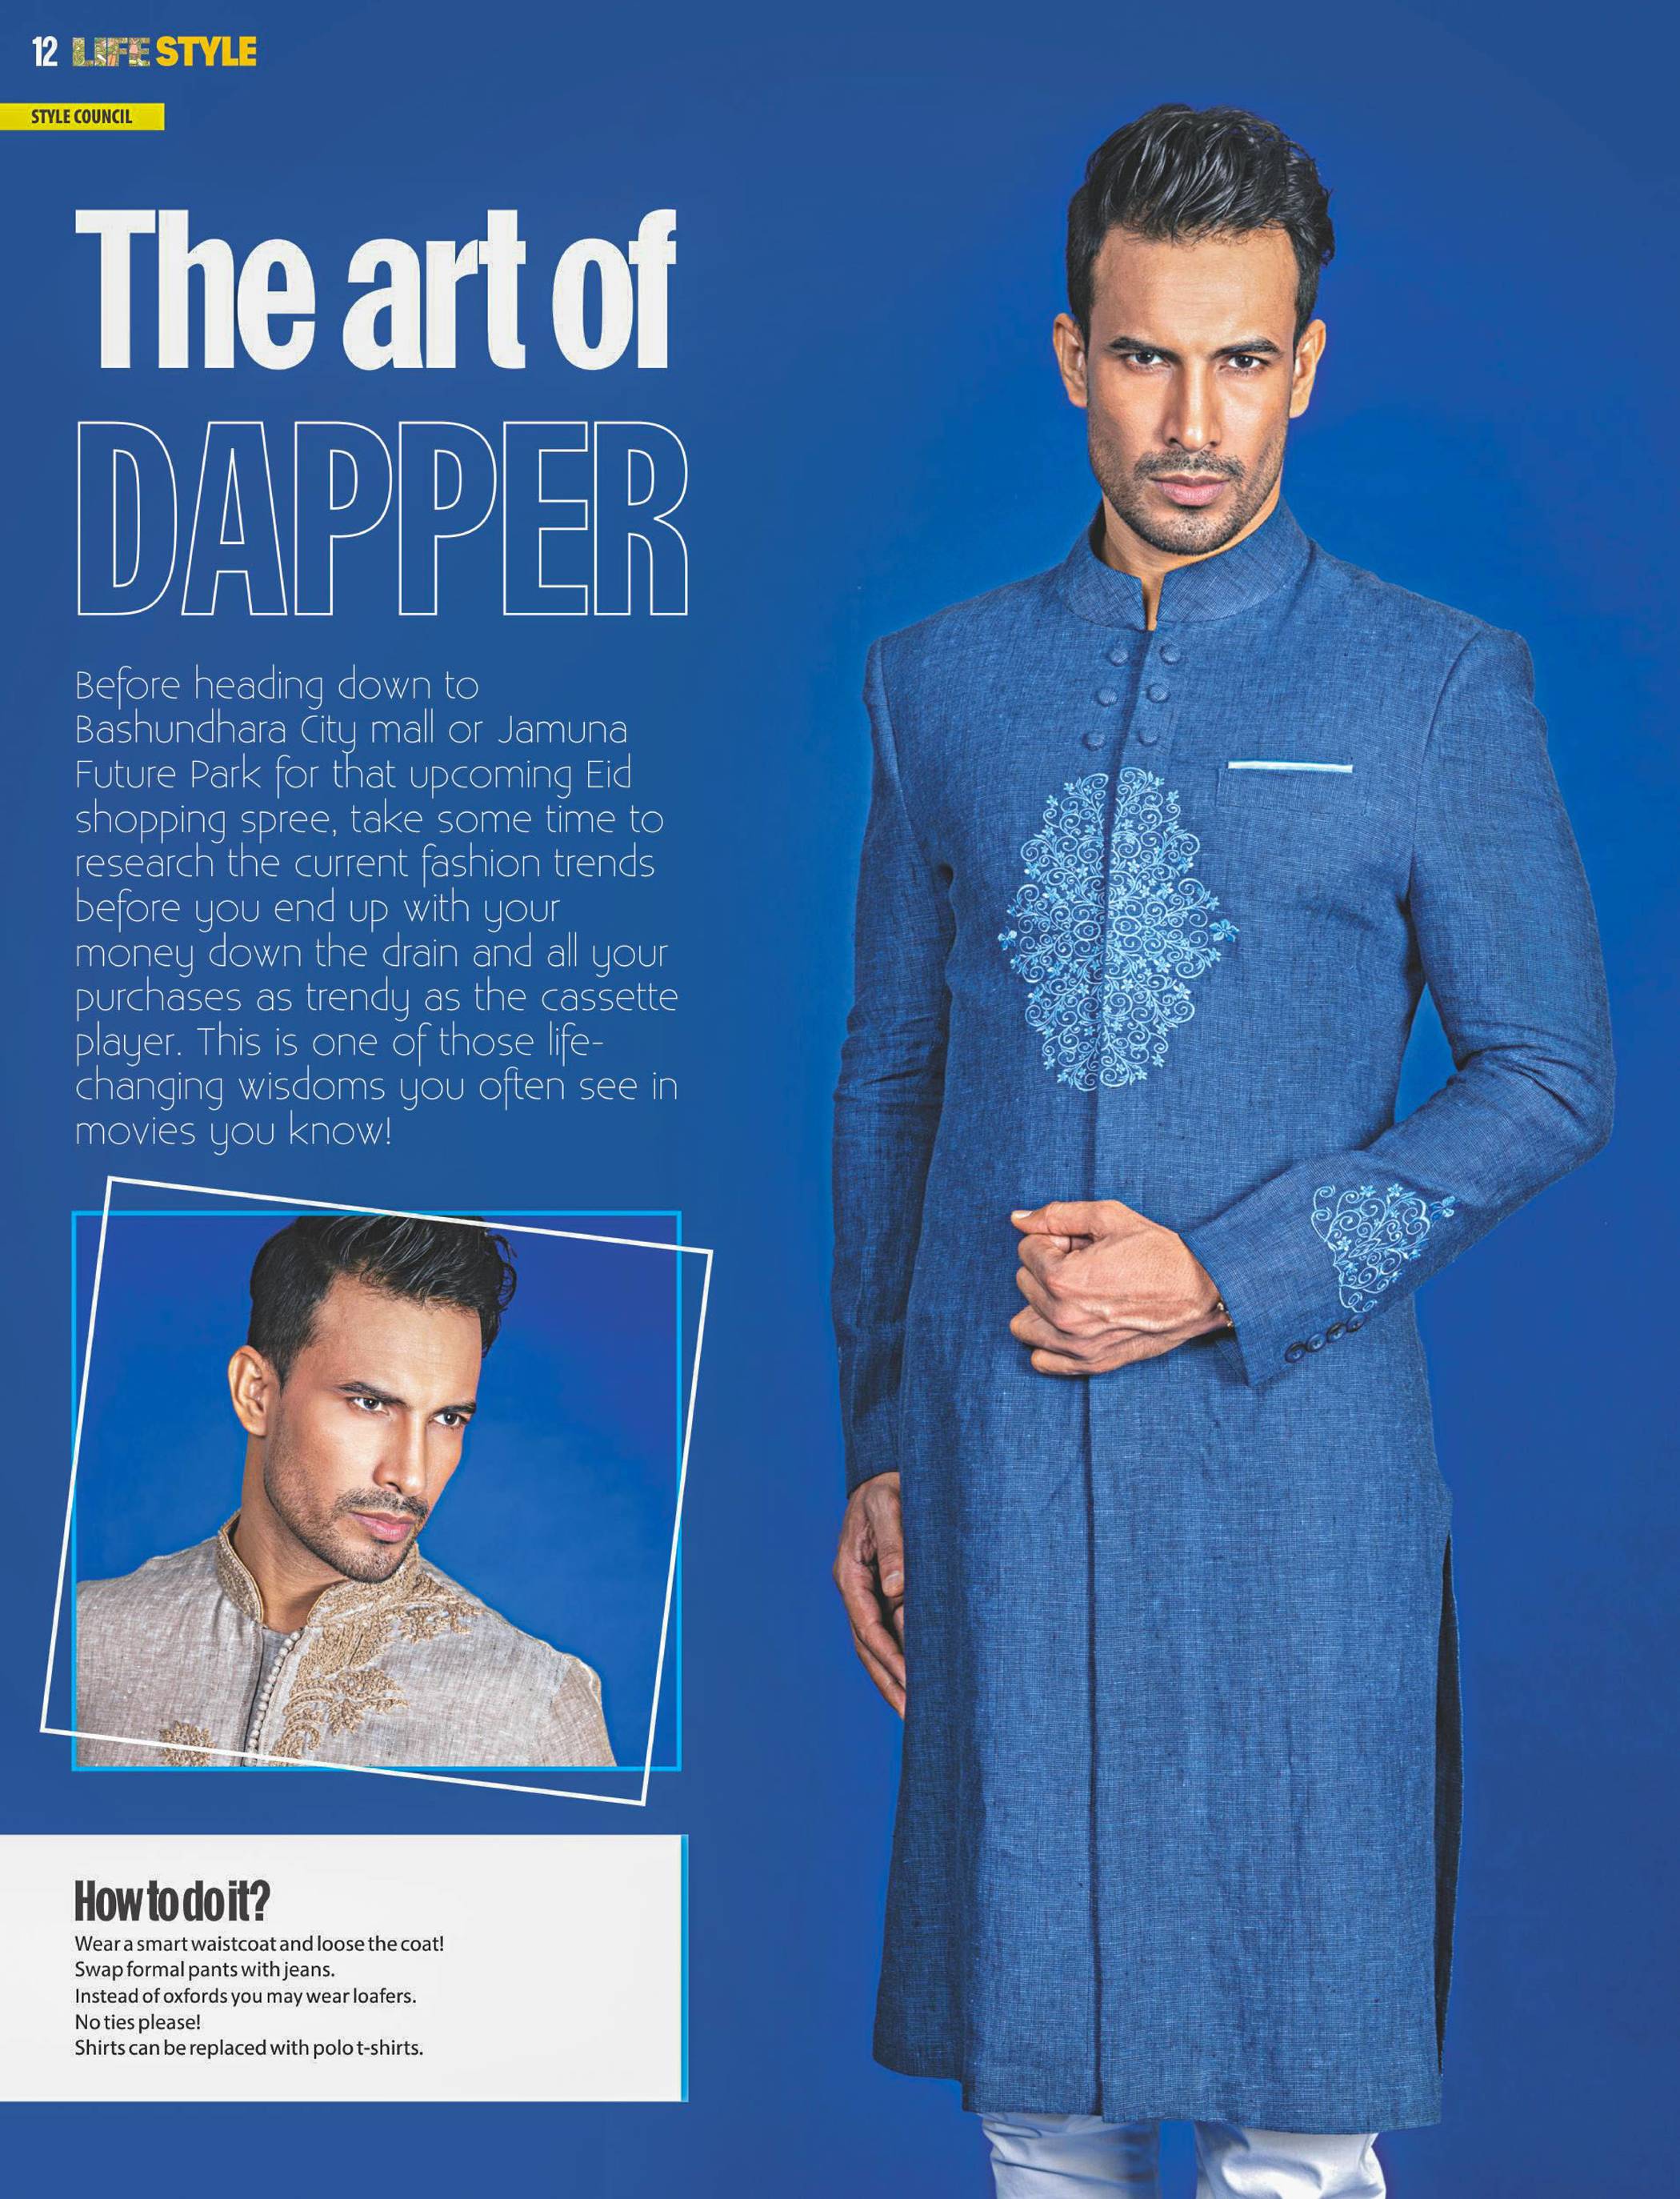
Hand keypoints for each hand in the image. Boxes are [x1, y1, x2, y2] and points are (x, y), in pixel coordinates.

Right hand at [833, 1471, 905, 1715]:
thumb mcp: (889, 1507)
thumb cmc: (889, 1487)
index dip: (887, 1656)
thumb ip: (894, 1544)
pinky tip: (918, 1678)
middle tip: (911, 1716)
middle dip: (888, 1682)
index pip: (867, 1625)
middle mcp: (857, 1590)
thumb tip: (895, 1587)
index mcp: (851, 1573)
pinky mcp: (885, 1593)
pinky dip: (902, 1657)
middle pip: (867, 1647)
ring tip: (914, 1713)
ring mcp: (870, 1594)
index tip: (908, 1681)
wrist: (889, 1476)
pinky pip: (891, 1632)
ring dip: (893, 1678)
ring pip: (877, 1646)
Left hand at [1009, 1198, 1228, 1375]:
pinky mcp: (1090, 1364)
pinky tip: (1071, 1322)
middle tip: (1087, 1264)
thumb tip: (1016, 1219)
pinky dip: (1048, 1341)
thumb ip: (1056, 1215)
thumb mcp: (1109, 1217)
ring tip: (1077, 1292)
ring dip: (1042, 1303)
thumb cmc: (1159, 1251)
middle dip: (1049, 1267)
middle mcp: (1063, 1317)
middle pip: (1025, 1282)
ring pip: (1024, 1323)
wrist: (1202, 1291)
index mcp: (1062, 1278)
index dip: (1055, 1239)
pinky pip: (1042, 1360)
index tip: (1083, 1243)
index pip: (1027, 1250)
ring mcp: (1075, 1346)